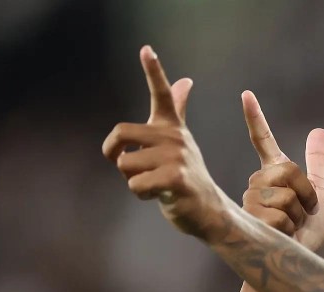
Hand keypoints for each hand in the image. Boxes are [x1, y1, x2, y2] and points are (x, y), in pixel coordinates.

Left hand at [103, 46, 229, 243]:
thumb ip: (178, 109)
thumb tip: (185, 81)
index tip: (147, 49)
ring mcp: (177, 157)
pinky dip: (142, 195)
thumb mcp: (180, 141)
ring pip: (125, 165)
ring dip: (132, 181)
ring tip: (155, 184)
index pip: (161, 94)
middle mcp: (175, 137)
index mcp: (172, 127)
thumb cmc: (186, 175)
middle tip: (130, 168)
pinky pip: (136, 185)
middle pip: (120, 133)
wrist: (208, 209)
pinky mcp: (175, 179)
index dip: (154, 70)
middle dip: (115, 155)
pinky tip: (160, 195)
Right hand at [240, 91, 323, 250]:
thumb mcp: (320, 195)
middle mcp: (257, 182)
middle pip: (289, 170)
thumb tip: (318, 131)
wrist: (298, 261)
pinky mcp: (250, 218)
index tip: (246, 94)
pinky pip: (281, 213)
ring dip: (299, 213)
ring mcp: (250, 199)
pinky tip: (283, 235)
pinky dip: (291, 227)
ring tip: (291, 226)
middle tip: (302, 213)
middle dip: (306, 194)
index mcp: (274, 173)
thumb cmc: (306, 233)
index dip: (255, 118)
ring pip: (286, 193)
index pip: (263, 140)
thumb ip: (317, 165)